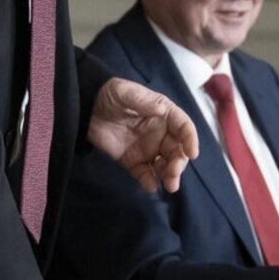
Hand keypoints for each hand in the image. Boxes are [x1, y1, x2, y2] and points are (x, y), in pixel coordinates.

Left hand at [87, 78, 199, 193]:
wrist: (86, 107)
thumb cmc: (110, 95)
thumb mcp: (126, 93)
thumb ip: (143, 101)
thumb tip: (162, 110)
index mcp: (164, 114)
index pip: (183, 127)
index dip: (190, 140)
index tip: (192, 154)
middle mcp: (160, 133)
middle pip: (177, 151)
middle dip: (179, 163)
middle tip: (173, 174)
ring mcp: (147, 148)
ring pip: (165, 165)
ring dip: (169, 175)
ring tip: (169, 185)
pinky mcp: (133, 161)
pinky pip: (144, 173)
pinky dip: (149, 181)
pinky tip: (150, 186)